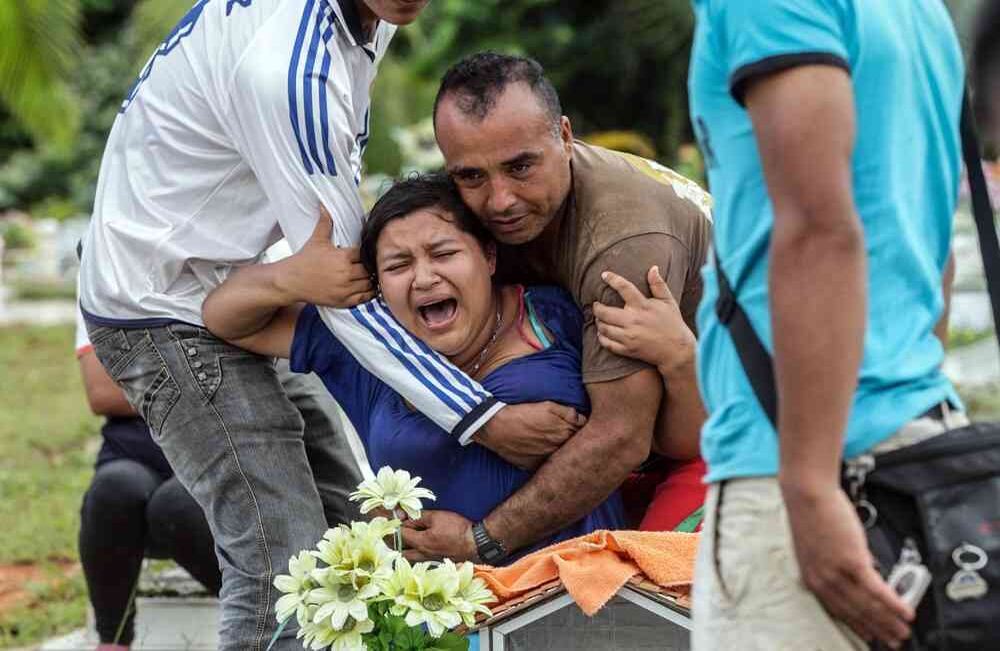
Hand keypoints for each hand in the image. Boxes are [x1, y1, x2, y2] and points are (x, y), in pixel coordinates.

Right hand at [275, 206, 373, 307]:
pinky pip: (364, 298)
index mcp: (342, 257)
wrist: (290, 281)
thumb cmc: (304, 260)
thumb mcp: (316, 239)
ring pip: (369, 283)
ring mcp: (345, 289)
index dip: (366, 252)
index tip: (364, 252)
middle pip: (369, 269)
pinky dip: (367, 293)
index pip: (365, 253)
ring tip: (366, 275)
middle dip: (369, 266)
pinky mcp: (343, 301)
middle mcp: (346, 274)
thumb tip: (324, 205)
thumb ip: (325, 222)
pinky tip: (365, 287)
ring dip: (369, 279)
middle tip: (367, 264)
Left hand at [401, 510, 477, 562]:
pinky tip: (419, 546)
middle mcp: (422, 554)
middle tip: (396, 531)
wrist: (475, 542)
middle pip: (401, 552)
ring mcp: (430, 560)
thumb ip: (418, 516)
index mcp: (421, 543)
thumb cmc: (457, 528)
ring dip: (405, 549)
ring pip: (410, 558)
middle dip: (396, 541)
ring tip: (406, 539)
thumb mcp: (437, 516)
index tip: (399, 517)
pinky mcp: (437, 561)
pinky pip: (420, 560)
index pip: (401, 535)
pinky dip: (415, 553)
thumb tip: (404, 515)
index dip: (398, 524)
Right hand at [475, 402, 585, 469]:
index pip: (584, 434)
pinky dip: (549, 461)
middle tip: (572, 438)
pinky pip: (548, 466)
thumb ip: (568, 412)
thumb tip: (582, 418)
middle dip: (577, 444)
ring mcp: (547, 459)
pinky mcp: (535, 466)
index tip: (579, 428)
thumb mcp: (547, 405)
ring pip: (563, 459)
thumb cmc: (522, 414)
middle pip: (576, 448)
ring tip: (553, 445)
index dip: (583, 430)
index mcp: (564, 432)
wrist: (497, 427)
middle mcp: (558, 448)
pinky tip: (541, 453)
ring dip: (563, 453)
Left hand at [594, 266, 694, 373]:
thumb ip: (658, 285)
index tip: (604, 275)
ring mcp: (629, 336)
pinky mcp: (627, 349)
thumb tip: (653, 268)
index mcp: (643, 306)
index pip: (624, 288)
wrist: (677, 350)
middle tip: (596, 304)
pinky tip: (602, 333)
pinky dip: (601, 337)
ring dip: (598, 321)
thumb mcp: (668, 302)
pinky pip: (607, 343)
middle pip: (605, 311)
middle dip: (597, 307)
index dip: (612, 279)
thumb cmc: (673, 323)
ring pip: (603, 328)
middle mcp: (633, 321)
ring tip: (599, 318)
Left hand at [782, 482, 913, 648]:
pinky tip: (907, 612)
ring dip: (888, 621)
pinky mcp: (852, 561)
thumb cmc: (812, 514)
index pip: (837, 611)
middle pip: (855, 612)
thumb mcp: (816, 547)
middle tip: (893, 641)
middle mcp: (823, 581)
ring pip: (868, 605)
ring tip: (903, 632)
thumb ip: (832, 565)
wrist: (807, 495)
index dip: (857, 626)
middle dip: (876, 629)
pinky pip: (877, 589)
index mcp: (812, 579)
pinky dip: (894, 603)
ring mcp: (837, 572)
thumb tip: (857, 571)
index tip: (870, 636)